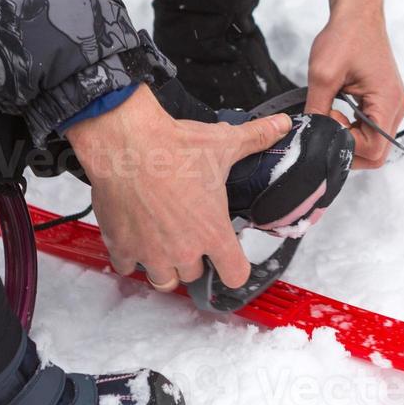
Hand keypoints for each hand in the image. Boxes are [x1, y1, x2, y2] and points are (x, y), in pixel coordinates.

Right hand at [66, 87, 290, 289]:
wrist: (125, 144)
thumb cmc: (172, 148)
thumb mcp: (222, 143)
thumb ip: (256, 138)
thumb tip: (281, 125)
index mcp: (212, 232)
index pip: (235, 275)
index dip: (234, 267)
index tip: (228, 257)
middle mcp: (183, 250)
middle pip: (195, 275)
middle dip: (192, 258)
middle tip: (187, 235)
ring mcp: (151, 252)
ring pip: (162, 279)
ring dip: (164, 266)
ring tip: (162, 243)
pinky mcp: (122, 246)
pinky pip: (126, 268)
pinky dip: (130, 257)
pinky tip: (133, 238)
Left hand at [305, 0, 403, 168]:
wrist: (358, 14)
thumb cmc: (346, 36)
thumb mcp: (323, 74)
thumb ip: (316, 110)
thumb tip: (308, 135)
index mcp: (387, 102)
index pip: (374, 150)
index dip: (346, 145)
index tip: (329, 122)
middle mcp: (396, 107)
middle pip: (377, 153)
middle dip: (347, 146)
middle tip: (328, 121)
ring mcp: (393, 105)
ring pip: (374, 143)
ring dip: (350, 136)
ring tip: (333, 112)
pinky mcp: (385, 102)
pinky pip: (372, 128)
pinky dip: (354, 127)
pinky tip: (339, 109)